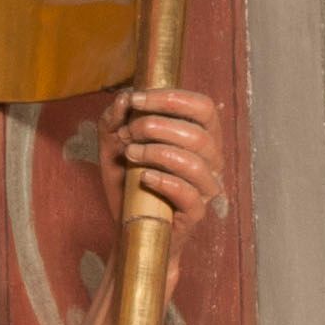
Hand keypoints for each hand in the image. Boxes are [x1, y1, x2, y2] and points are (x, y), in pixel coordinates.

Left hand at [98, 88, 224, 293]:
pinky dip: (164, 182)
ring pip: (195, 162)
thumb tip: (124, 98)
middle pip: (197, 134)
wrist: (127, 227)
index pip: (203, 107)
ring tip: (131, 154)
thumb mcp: (114, 145)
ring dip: (157, 153)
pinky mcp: (196, 213)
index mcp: (199, 136)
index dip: (172, 98)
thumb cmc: (127, 182)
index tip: (136, 100)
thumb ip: (115, 120)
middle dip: (157, 127)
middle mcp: (210, 160)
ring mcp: (205, 187)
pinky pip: (189, 194)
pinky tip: (144, 178)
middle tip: (129, 134)